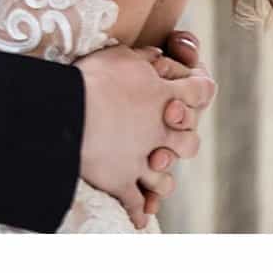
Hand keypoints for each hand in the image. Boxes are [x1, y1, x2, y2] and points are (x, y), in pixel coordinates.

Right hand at [74, 41, 213, 227]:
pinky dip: (138, 210)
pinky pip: (136, 202)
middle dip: (185, 139)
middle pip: (190, 142)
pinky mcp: (124, 182)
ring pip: (166, 178)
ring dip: (162, 178)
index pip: (200, 92)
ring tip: (153, 175)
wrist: (70, 114)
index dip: (201, 88)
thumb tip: (160, 54)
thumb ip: (146, 58)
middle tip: (170, 132)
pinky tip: (139, 218)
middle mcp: (161, 132)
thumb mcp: (122, 57)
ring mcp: (144, 161)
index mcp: (165, 97)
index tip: (200, 87)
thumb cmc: (94, 80)